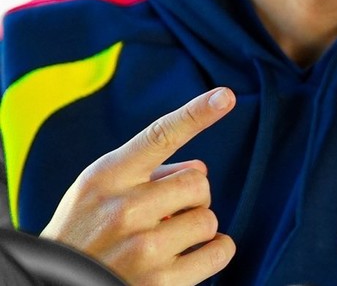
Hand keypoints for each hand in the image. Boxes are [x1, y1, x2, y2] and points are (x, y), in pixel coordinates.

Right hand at [40, 88, 237, 284]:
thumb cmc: (83, 235)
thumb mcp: (96, 193)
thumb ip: (144, 173)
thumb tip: (201, 167)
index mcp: (106, 178)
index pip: (159, 136)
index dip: (195, 114)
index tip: (226, 96)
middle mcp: (124, 210)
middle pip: (198, 181)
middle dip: (190, 197)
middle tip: (165, 215)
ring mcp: (143, 248)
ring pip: (209, 218)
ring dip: (197, 228)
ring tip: (166, 240)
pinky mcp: (162, 282)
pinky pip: (220, 250)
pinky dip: (214, 252)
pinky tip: (189, 258)